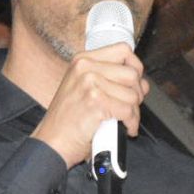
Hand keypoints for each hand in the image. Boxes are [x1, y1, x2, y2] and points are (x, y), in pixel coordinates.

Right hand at [31, 43, 149, 167]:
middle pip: (132, 74)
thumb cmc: (66, 120)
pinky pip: (128, 111)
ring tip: (124, 120)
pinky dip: (130, 124)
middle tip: (129, 107)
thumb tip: (142, 83)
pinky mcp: (96, 103)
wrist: (51, 142)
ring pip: (133, 95)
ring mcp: (90, 84)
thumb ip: (111, 80)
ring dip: (134, 112)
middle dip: (137, 94)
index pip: (123, 50)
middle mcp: (86, 68)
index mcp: (82, 61)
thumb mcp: (83, 89)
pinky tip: (123, 128)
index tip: (135, 82)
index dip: (135, 67)